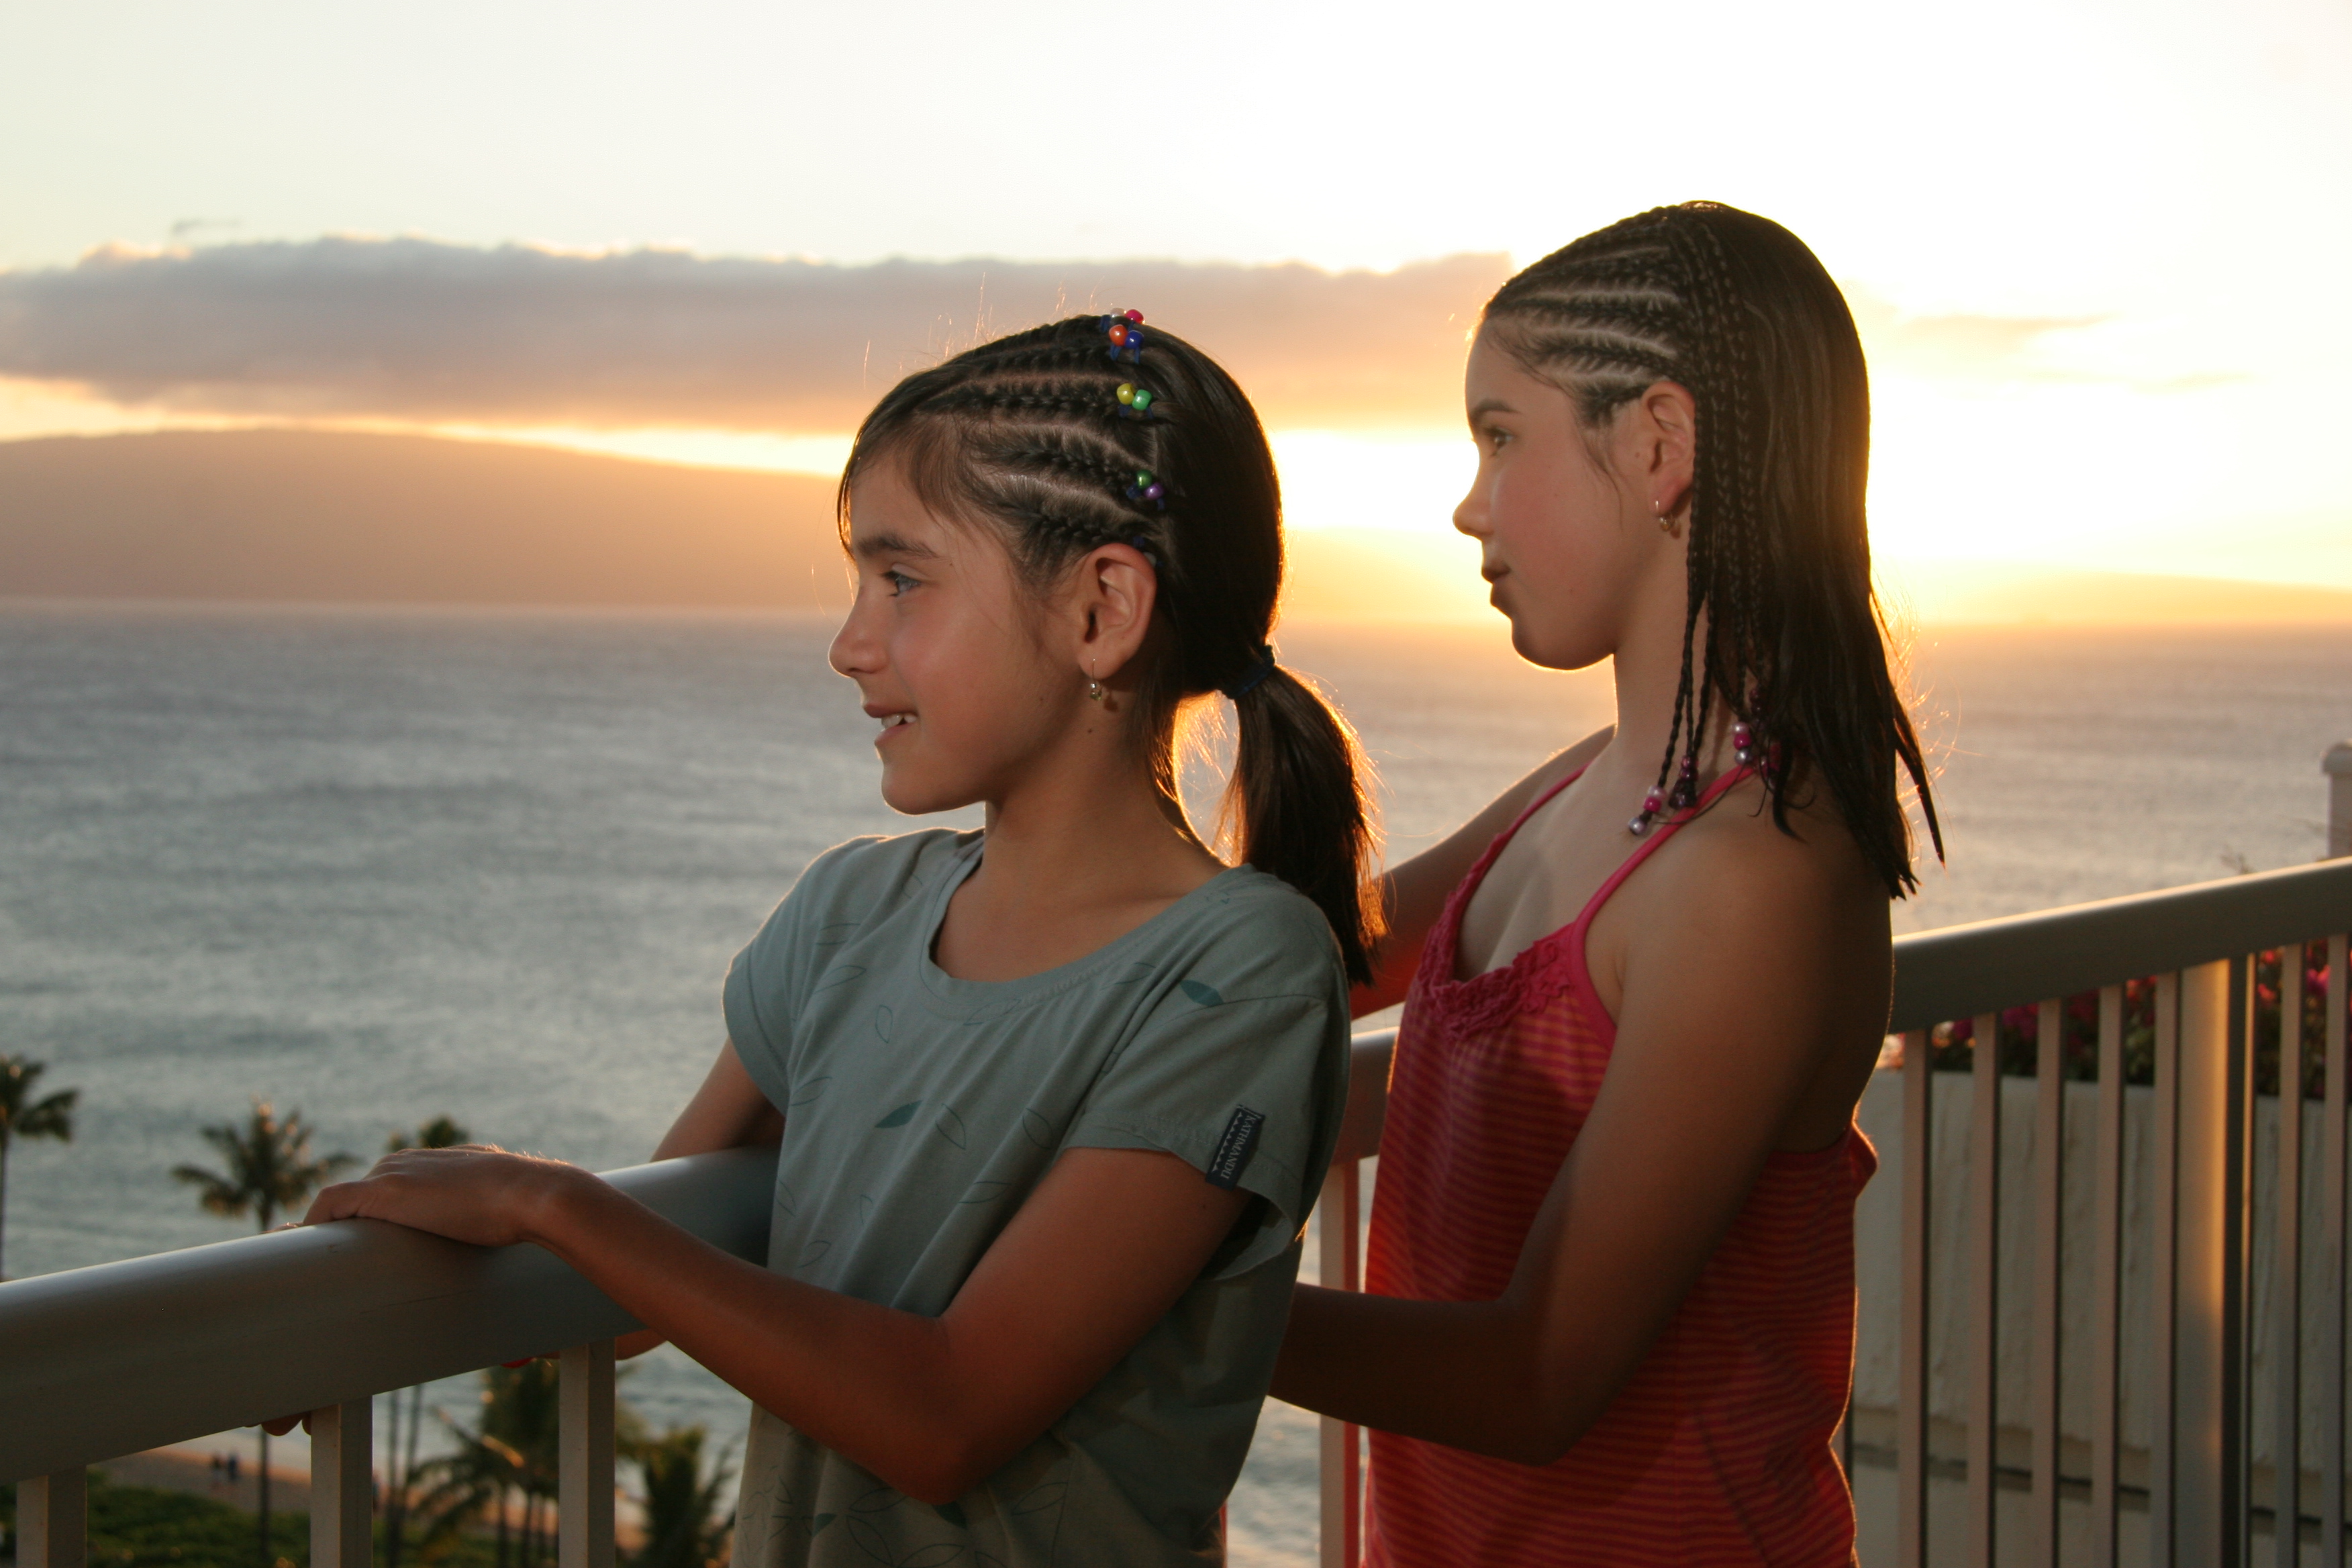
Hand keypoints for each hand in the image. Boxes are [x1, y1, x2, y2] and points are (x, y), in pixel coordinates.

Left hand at [303, 1145, 586, 1248]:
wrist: (533, 1195)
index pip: (394, 1183)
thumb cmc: (531, 1208)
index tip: (363, 1240)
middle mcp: (412, 1160)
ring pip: (344, 1199)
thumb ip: (500, 1215)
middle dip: (344, 1223)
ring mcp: (395, 1173)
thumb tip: (516, 1251)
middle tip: (330, 1261)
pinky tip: (302, 1245)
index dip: (374, 1213)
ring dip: (326, 1227)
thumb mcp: (510, 1208)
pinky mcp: (384, 1192)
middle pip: (362, 1192)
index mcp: (440, 1162)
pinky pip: (331, 1204)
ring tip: (310, 1261)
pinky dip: (313, 1222)